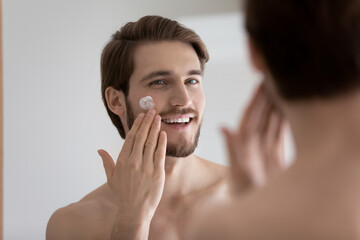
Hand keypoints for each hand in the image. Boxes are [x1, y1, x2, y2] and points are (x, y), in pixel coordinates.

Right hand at [98, 109, 166, 224]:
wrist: (134, 210)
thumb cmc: (122, 194)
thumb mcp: (111, 178)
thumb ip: (106, 162)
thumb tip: (99, 150)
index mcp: (122, 161)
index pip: (130, 138)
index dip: (137, 125)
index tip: (141, 116)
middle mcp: (133, 162)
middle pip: (141, 137)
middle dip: (147, 122)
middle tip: (152, 110)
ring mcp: (145, 167)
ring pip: (151, 143)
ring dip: (155, 128)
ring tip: (158, 117)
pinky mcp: (157, 173)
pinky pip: (159, 154)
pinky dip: (161, 142)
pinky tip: (163, 133)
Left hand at [222, 83, 285, 193]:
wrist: (249, 206)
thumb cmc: (242, 191)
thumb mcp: (239, 171)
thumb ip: (233, 149)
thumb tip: (223, 127)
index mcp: (244, 143)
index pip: (250, 116)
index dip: (256, 100)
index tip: (261, 83)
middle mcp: (253, 143)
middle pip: (261, 115)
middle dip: (266, 97)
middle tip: (273, 77)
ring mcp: (264, 148)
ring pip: (270, 121)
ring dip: (276, 105)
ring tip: (281, 87)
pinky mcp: (274, 155)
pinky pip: (278, 133)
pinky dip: (283, 120)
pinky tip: (288, 109)